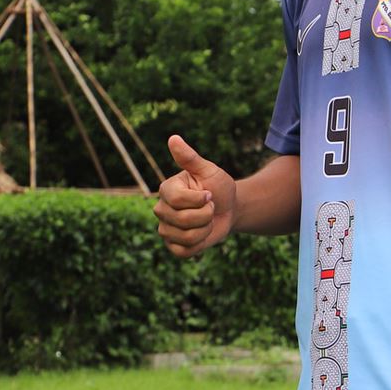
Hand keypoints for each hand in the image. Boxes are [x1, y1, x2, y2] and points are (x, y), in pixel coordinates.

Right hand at [154, 135, 238, 258]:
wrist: (230, 208)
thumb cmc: (218, 186)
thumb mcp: (209, 170)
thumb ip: (190, 158)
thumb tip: (173, 138)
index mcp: (167, 190)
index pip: (177, 200)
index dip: (200, 200)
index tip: (209, 195)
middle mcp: (161, 210)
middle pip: (182, 220)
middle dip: (206, 215)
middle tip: (210, 208)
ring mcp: (165, 229)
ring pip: (185, 237)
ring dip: (205, 229)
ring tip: (207, 220)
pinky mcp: (173, 245)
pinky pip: (184, 252)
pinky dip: (200, 244)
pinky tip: (203, 234)